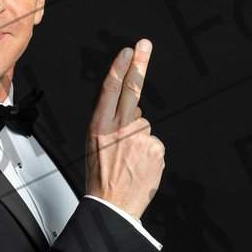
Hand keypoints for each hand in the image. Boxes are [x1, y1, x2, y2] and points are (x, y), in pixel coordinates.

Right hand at [85, 39, 164, 219]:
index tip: (127, 52)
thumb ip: (112, 126)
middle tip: (144, 45)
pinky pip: (155, 144)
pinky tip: (139, 167)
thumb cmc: (102, 179)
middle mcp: (120, 129)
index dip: (120, 68)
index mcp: (99, 128)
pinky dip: (149, 154)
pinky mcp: (156, 149)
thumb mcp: (95, 147)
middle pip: (131, 90)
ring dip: (140, 141)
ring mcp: (140, 138)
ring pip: (145, 128)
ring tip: (129, 161)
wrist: (112, 206)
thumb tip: (134, 114)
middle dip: (138, 64)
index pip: (110, 90)